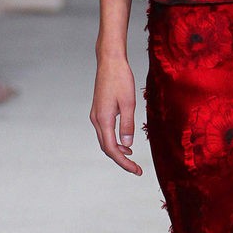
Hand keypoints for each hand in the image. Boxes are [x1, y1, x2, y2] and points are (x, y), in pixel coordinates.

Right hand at [90, 52, 142, 174]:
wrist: (109, 61)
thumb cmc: (120, 79)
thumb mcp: (129, 103)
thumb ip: (128, 125)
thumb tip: (127, 145)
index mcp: (104, 119)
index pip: (112, 149)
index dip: (124, 163)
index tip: (136, 171)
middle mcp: (96, 119)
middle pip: (107, 148)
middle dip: (121, 161)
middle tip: (136, 169)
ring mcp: (96, 115)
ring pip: (105, 140)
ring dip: (117, 151)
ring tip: (132, 159)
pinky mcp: (99, 110)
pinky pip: (105, 131)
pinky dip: (114, 141)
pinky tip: (125, 143)